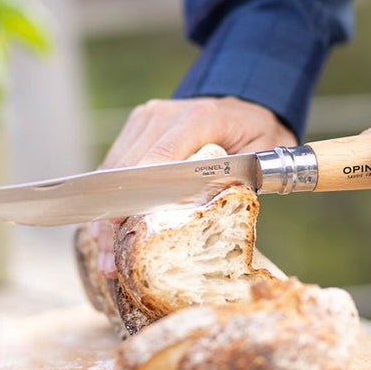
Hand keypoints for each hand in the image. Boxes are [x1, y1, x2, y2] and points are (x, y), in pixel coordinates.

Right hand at [93, 96, 295, 274]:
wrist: (246, 106)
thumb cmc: (258, 134)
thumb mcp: (263, 155)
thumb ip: (243, 180)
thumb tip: (217, 215)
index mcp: (200, 118)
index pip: (160, 158)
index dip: (139, 194)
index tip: (121, 227)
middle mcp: (166, 114)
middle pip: (128, 169)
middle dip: (116, 218)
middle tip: (110, 262)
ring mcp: (147, 118)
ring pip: (115, 170)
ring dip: (107, 215)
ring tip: (107, 258)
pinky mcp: (137, 126)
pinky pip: (116, 165)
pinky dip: (111, 199)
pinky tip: (108, 234)